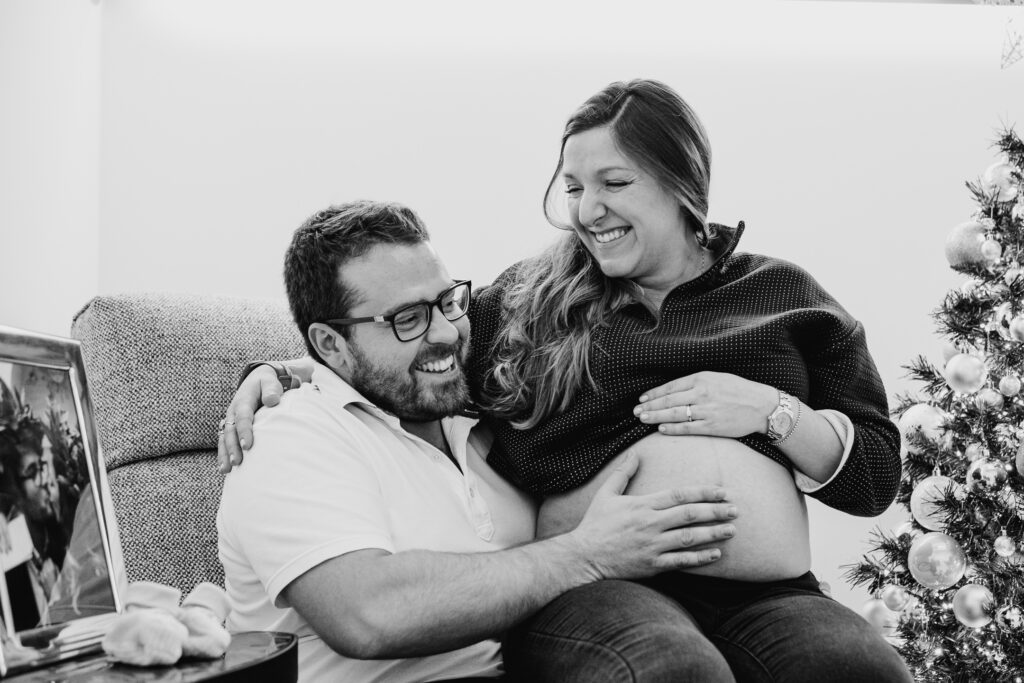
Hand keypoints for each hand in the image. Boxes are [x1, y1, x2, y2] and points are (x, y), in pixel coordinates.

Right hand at [216, 365, 285, 472]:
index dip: (245, 431)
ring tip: (227, 470)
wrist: (258, 380)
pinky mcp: (231, 427)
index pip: (243, 417)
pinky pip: (224, 442)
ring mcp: (230, 420)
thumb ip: (272, 389)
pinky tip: (225, 470)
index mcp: (243, 400)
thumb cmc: (267, 383)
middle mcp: (233, 412)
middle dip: (233, 447)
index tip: (248, 446)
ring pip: (224, 438)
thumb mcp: (270, 381)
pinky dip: (223, 454)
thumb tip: (272, 401)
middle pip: (230, 431)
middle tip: (237, 462)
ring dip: (225, 454)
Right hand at [568, 453, 736, 579]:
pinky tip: (716, 554)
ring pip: (690, 538)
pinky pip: (681, 561)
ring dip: (714, 533)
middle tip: (735, 509)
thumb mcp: (606, 494)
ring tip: (732, 529)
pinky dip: (700, 557)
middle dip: (716, 511)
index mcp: (643, 505)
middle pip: (690, 515)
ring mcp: (652, 545)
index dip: (704, 492)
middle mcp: (651, 524)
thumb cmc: (595, 524)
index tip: (722, 491)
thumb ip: (623, 473)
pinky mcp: (652, 565)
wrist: (583, 556)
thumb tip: (636, 453)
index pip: (680, 495)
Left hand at [633, 371, 776, 437]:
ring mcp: (707, 410)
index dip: (654, 393)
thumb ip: (696, 382)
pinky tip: (661, 429)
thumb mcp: (717, 378)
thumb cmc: (739, 390)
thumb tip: (674, 390)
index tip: (642, 398)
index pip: (671, 386)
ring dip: (656, 416)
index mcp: (702, 378)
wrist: (762, 405)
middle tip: (636, 411)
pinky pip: (688, 428)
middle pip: (669, 400)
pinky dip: (672, 428)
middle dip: (650, 406)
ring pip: (675, 414)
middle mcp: (702, 393)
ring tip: (642, 419)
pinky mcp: (713, 426)